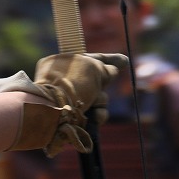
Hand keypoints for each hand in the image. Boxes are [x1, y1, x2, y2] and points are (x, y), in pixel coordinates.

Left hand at [0, 53, 127, 155]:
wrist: (54, 110)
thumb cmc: (72, 84)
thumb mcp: (93, 69)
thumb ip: (105, 68)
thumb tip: (112, 71)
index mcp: (63, 63)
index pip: (90, 59)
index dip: (109, 60)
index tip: (124, 61)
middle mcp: (65, 81)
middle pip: (97, 82)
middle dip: (103, 87)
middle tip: (99, 89)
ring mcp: (68, 100)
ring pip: (97, 100)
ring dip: (101, 103)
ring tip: (96, 107)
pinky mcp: (71, 119)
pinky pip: (92, 114)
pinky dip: (97, 116)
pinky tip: (95, 117)